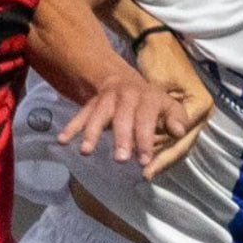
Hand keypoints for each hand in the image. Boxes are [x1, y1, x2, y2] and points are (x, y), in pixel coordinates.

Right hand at [57, 63, 197, 172]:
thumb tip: (179, 132)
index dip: (145, 139)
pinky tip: (62, 140)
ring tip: (86, 152)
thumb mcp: (170, 107)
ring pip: (98, 114)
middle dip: (121, 138)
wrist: (126, 80)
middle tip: (120, 159)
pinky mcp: (93, 103)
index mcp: (149, 97)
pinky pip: (81, 114)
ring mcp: (107, 98)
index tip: (144, 161)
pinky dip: (72, 127)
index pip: (146, 118)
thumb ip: (176, 120)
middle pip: (123, 117)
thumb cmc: (153, 104)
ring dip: (92, 133)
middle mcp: (127, 95)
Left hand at [133, 32, 213, 179]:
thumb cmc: (160, 59)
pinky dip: (158, 146)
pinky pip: (169, 136)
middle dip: (161, 160)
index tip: (147, 169)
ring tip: (144, 170)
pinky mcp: (179, 114)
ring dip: (159, 156)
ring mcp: (190, 114)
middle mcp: (199, 113)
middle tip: (144, 173)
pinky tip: (148, 158)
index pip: (182, 140)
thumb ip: (168, 114)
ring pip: (175, 143)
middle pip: (179, 146)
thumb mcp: (163, 86)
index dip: (164, 157)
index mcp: (199, 106)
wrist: (156, 39)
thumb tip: (178, 135)